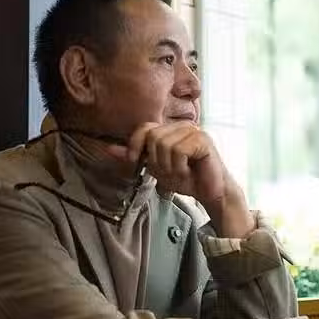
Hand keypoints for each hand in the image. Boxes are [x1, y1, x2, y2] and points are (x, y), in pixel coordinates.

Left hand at [106, 121, 253, 237]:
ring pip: (164, 144)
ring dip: (169, 167)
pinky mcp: (203, 140)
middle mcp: (181, 126)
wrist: (210, 192)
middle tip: (169, 172)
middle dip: (156, 161)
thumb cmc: (186, 179)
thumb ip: (134, 156)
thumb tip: (109, 148)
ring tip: (181, 173)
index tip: (133, 161)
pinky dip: (179, 167)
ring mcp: (193, 131)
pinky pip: (178, 150)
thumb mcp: (154, 168)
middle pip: (153, 137)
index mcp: (169, 129)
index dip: (135, 144)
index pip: (144, 128)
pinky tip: (189, 171)